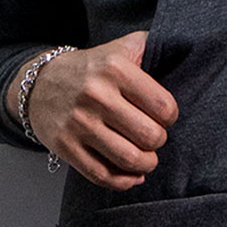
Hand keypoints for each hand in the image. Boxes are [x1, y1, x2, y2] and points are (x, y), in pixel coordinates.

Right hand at [10, 31, 178, 189]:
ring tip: (148, 158)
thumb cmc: (91, 67)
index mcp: (115, 69)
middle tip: (155, 137)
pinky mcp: (65, 146)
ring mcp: (79, 123)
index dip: (171, 116)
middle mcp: (97, 96)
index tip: (165, 116)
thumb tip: (186, 47)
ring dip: (146, 164)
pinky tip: (133, 175)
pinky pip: (101, 175)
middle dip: (159, 141)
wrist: (40, 82)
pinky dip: (124, 181)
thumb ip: (153, 46)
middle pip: (149, 135)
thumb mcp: (121, 47)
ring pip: (128, 159)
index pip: (163, 106)